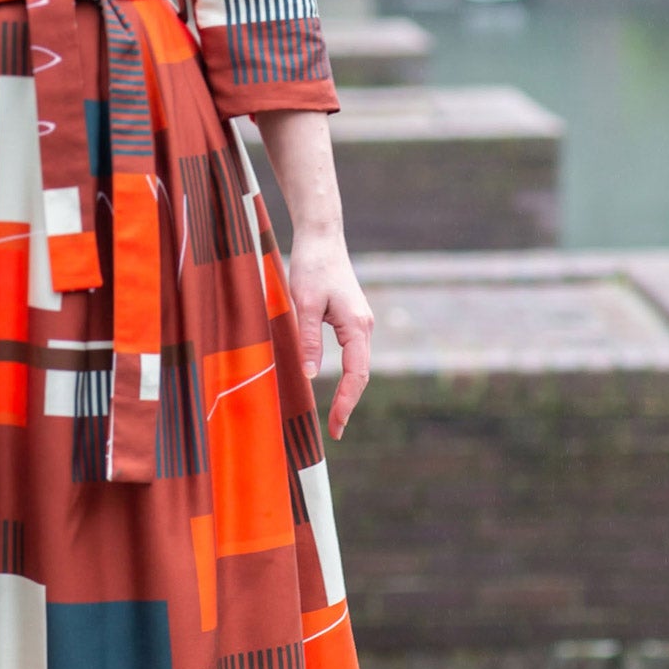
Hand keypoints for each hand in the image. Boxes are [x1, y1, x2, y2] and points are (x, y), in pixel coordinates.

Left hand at [286, 230, 372, 441]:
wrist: (321, 237)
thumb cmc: (312, 266)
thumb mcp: (304, 304)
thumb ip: (309, 340)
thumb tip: (311, 376)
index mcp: (357, 326)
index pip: (356, 375)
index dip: (346, 403)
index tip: (336, 426)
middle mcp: (364, 327)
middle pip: (361, 375)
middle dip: (350, 403)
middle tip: (335, 431)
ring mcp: (360, 323)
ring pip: (358, 365)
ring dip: (349, 390)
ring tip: (335, 416)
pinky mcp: (351, 318)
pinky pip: (352, 354)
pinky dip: (346, 374)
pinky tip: (335, 386)